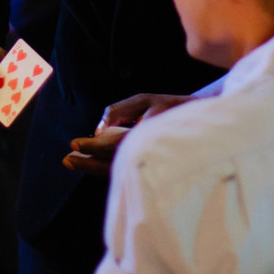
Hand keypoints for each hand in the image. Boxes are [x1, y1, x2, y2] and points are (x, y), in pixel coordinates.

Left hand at [61, 93, 195, 176]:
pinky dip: (109, 168)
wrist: (206, 121)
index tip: (74, 144)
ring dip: (96, 168)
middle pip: (115, 163)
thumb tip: (98, 130)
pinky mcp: (156, 170)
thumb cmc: (171, 106)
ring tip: (75, 162)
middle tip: (67, 159)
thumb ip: (118, 112)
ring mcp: (156, 163)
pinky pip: (128, 172)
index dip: (92, 146)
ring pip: (121, 171)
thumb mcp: (144, 101)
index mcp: (152, 130)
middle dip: (90, 163)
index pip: (115, 144)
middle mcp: (154, 150)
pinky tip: (94, 164)